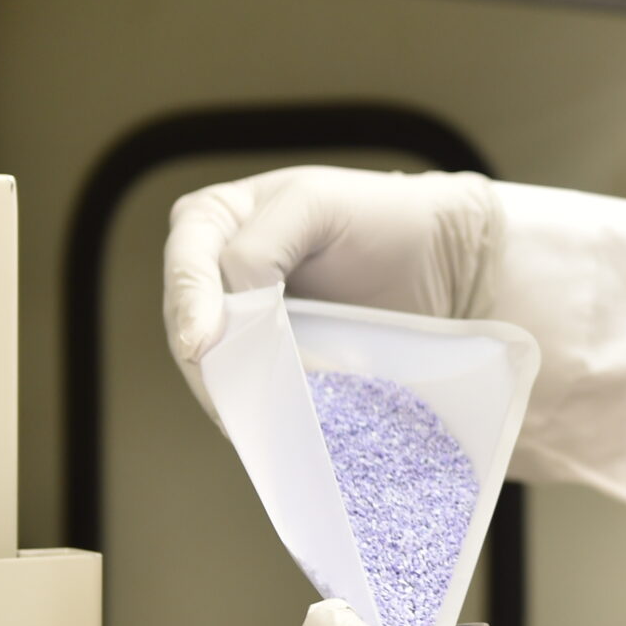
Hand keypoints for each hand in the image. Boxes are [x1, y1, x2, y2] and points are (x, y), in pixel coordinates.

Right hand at [163, 166, 497, 415]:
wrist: (439, 257)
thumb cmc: (378, 215)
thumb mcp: (312, 204)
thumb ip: (259, 246)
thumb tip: (240, 311)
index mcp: (215, 220)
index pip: (187, 266)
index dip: (189, 306)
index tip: (201, 345)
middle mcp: (216, 271)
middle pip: (189, 324)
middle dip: (210, 361)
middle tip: (233, 397)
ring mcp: (243, 321)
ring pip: (215, 365)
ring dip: (236, 391)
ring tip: (260, 416)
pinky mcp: (273, 362)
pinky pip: (253, 387)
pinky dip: (264, 404)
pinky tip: (279, 421)